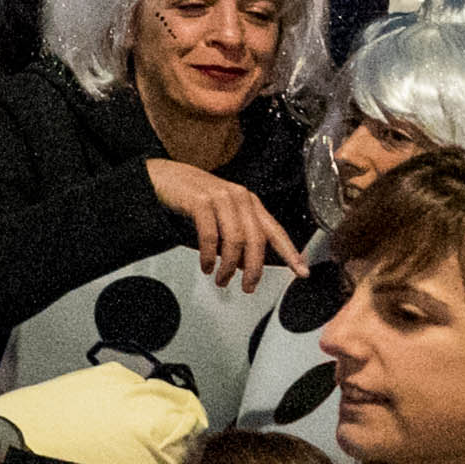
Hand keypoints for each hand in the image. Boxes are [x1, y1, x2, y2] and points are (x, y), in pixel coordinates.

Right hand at [143, 158, 301, 287]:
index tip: (302, 271)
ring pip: (235, 240)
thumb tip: (245, 264)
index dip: (290, 253)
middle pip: (256, 240)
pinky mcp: (200, 201)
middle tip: (248, 287)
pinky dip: (208, 255)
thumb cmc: (191, 197)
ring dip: (228, 266)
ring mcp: (220, 197)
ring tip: (221, 279)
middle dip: (254, 269)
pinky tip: (206, 266)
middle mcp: (239, 198)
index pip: (275, 231)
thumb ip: (236, 235)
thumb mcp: (221, 215)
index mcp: (249, 202)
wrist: (162, 176)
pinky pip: (210, 235)